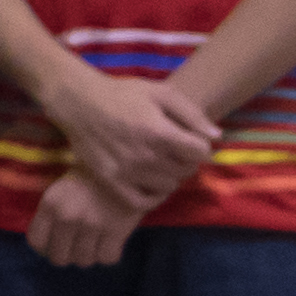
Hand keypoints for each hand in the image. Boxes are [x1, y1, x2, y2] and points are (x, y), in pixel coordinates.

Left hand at [29, 172, 146, 269]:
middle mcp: (67, 216)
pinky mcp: (116, 230)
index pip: (36, 241)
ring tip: (97, 240)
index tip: (56, 246)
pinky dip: (110, 254)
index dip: (46, 248)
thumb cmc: (90, 179)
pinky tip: (112, 241)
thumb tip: (48, 247)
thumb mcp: (60, 191)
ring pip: (84, 261)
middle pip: (59, 258)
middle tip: (80, 245)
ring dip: (91, 255)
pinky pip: (107, 258)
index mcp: (50, 204)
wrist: (126, 165)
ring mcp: (92, 224)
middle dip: (69, 255)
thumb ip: (51, 216)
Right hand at [60, 73, 216, 207]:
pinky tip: (152, 184)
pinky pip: (142, 203)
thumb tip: (217, 136)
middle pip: (186, 170)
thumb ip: (191, 113)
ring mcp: (127, 172)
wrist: (79, 103)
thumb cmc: (122, 94)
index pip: (200, 153)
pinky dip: (153, 197)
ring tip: (162, 163)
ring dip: (171, 176)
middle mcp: (146, 156)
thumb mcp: (160, 92)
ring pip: (168, 186)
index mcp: (160, 132)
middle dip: (187, 160)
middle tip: (176, 150)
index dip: (201, 146)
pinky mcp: (111, 181)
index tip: (192, 141)